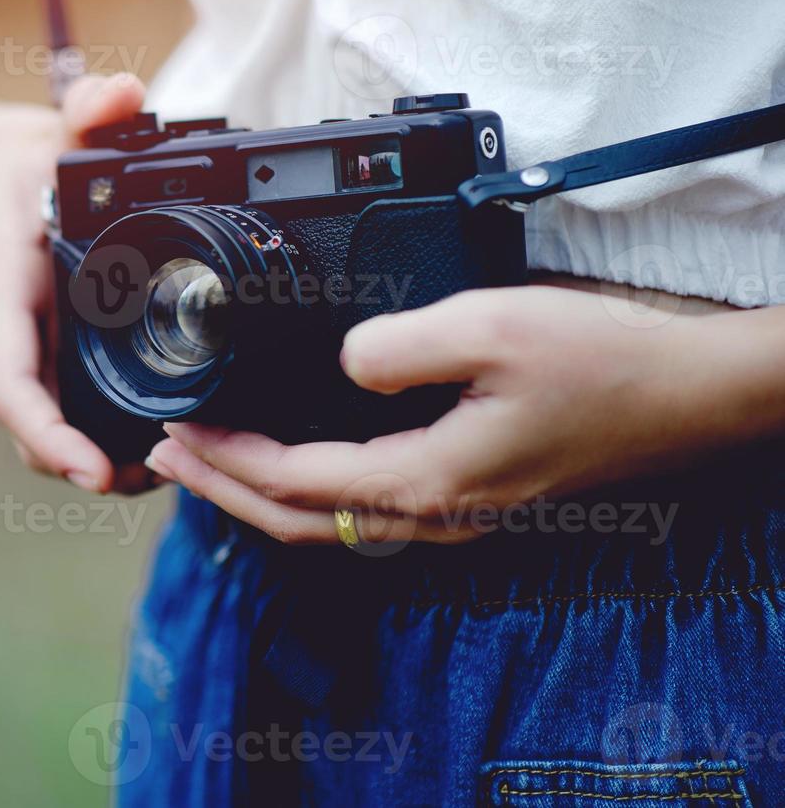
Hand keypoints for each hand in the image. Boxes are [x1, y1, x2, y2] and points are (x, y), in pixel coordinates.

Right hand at [0, 74, 152, 493]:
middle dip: (80, 465)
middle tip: (154, 480)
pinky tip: (141, 445)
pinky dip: (88, 436)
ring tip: (159, 473)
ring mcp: (12, 347)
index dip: (46, 431)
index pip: (7, 377)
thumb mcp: (50, 126)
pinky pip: (51, 408)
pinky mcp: (30, 354)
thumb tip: (119, 94)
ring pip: (37, 426)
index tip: (90, 469)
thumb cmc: (14, 161)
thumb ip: (90, 107)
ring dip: (87, 460)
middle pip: (26, 423)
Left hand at [146, 285, 784, 543]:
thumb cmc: (600, 362)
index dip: (225, 461)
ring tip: (209, 461)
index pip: (294, 483)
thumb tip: (342, 362)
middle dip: (222, 491)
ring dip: (260, 494)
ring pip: (330, 523)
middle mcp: (433, 514)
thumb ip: (397, 346)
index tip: (176, 432)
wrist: (687, 394)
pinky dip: (309, 491)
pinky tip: (296, 460)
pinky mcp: (472, 495)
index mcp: (424, 482)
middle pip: (297, 521)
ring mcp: (454, 513)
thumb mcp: (489, 328)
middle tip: (165, 458)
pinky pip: (365, 509)